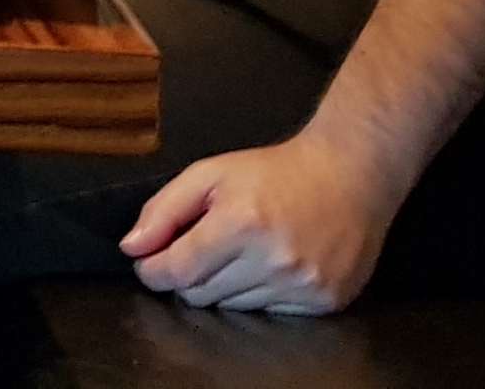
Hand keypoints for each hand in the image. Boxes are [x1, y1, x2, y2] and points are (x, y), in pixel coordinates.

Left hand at [120, 135, 403, 314]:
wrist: (352, 174)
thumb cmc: (277, 172)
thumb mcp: (211, 173)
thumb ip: (163, 210)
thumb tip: (132, 248)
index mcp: (240, 223)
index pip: (176, 272)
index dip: (153, 270)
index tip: (151, 261)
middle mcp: (273, 260)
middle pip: (200, 295)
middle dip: (190, 274)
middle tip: (207, 246)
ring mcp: (302, 285)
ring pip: (233, 308)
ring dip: (227, 285)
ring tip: (246, 250)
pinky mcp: (324, 301)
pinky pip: (269, 313)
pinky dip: (262, 293)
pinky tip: (274, 263)